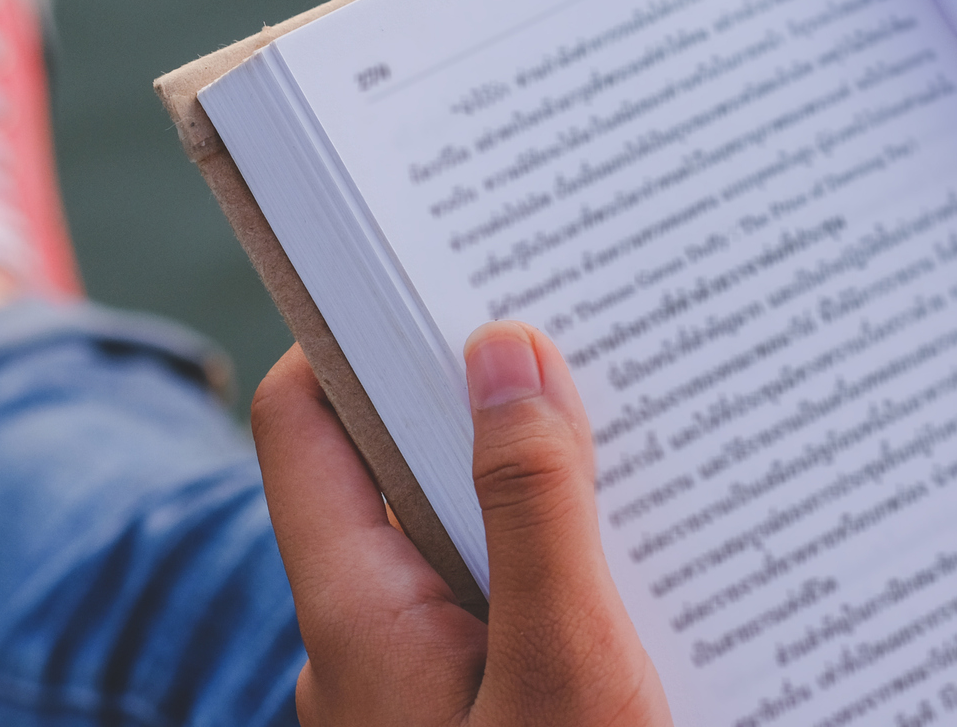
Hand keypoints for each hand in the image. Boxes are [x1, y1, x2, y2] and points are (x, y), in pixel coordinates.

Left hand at [252, 320, 671, 726]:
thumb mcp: (567, 669)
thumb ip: (534, 510)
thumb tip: (502, 348)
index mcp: (353, 614)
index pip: (302, 422)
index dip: (356, 337)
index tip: (442, 274)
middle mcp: (368, 645)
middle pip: (399, 474)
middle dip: (483, 403)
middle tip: (578, 335)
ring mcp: (419, 691)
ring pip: (467, 545)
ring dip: (538, 491)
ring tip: (637, 439)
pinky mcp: (480, 720)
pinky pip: (508, 614)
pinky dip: (564, 574)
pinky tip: (654, 568)